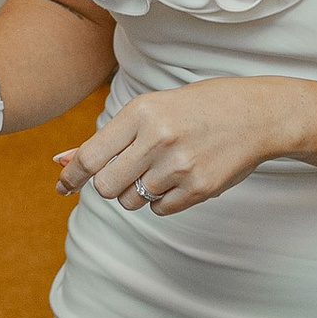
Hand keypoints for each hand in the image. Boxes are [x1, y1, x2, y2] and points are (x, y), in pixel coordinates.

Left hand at [53, 78, 296, 212]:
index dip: (70, 176)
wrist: (256, 114)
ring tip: (160, 167)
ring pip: (132, 200)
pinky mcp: (199, 188)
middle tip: (126, 170)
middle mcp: (157, 139)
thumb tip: (60, 161)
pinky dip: (162, 199)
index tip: (61, 186)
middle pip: (106, 187)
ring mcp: (179, 166)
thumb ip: (107, 138)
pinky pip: (160, 209)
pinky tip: (180, 176)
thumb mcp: (150, 110)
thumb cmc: (197, 108)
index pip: (90, 157)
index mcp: (141, 112)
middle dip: (108, 185)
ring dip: (137, 191)